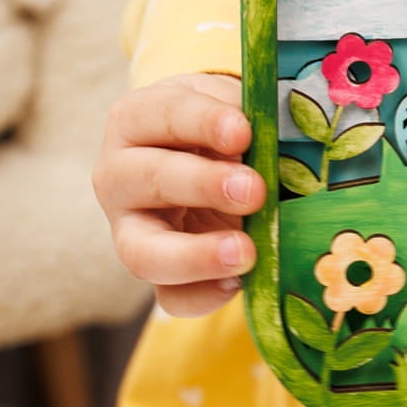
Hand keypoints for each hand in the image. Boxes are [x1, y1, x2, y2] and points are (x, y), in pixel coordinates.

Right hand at [93, 73, 263, 317]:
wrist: (209, 162)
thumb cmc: (218, 129)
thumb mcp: (230, 110)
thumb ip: (252, 119)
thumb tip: (288, 139)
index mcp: (135, 120)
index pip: (161, 115)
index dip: (201, 122)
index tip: (243, 131)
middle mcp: (118, 174)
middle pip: (147, 179)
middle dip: (202, 184)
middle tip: (254, 191)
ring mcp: (127, 228)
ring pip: (143, 251)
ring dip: (195, 254)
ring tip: (246, 251)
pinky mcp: (153, 270)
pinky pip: (169, 296)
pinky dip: (203, 294)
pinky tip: (239, 282)